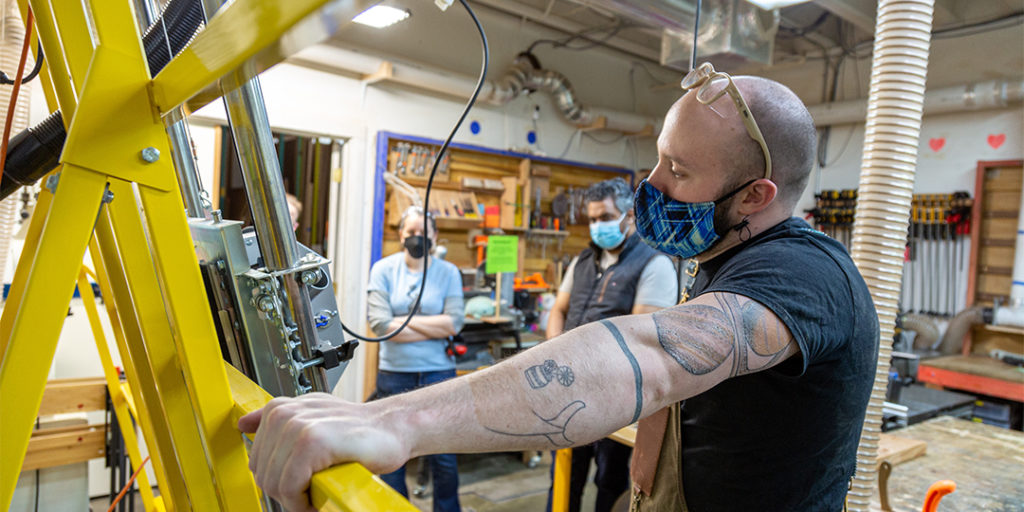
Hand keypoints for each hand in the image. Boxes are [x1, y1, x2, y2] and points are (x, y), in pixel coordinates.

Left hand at [238, 393, 409, 511]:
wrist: (391, 430)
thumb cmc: (355, 431)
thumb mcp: (311, 417)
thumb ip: (275, 421)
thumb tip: (243, 423)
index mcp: (279, 409)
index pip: (256, 462)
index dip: (279, 480)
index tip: (300, 483)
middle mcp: (284, 414)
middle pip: (263, 475)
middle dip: (286, 492)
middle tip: (313, 492)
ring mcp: (297, 426)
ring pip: (275, 483)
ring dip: (296, 499)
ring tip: (318, 493)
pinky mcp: (312, 441)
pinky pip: (290, 486)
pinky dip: (304, 502)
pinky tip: (321, 495)